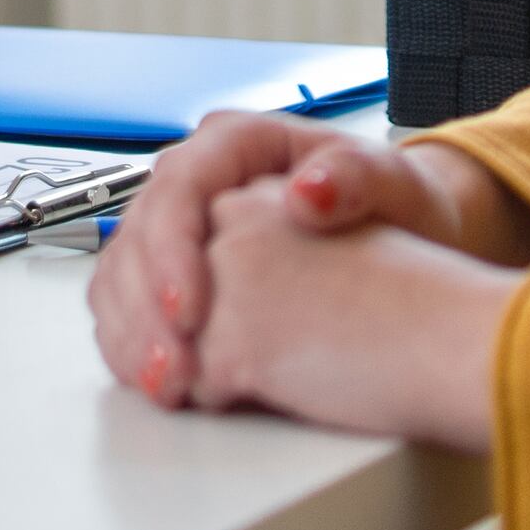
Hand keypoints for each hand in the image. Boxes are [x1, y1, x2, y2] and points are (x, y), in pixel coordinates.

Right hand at [93, 117, 529, 409]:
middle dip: (146, 306)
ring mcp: (182, 224)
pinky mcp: (176, 269)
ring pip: (124, 271)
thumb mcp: (394, 183)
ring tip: (163, 387)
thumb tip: (305, 193)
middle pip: (139, 233)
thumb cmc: (396, 203)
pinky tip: (160, 384)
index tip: (191, 312)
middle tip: (171, 368)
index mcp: (235, 142)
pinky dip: (136, 343)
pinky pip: (132, 302)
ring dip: (133, 332)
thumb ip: (356, 177)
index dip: (173, 250)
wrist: (405, 235)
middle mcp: (197, 178)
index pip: (180, 186)